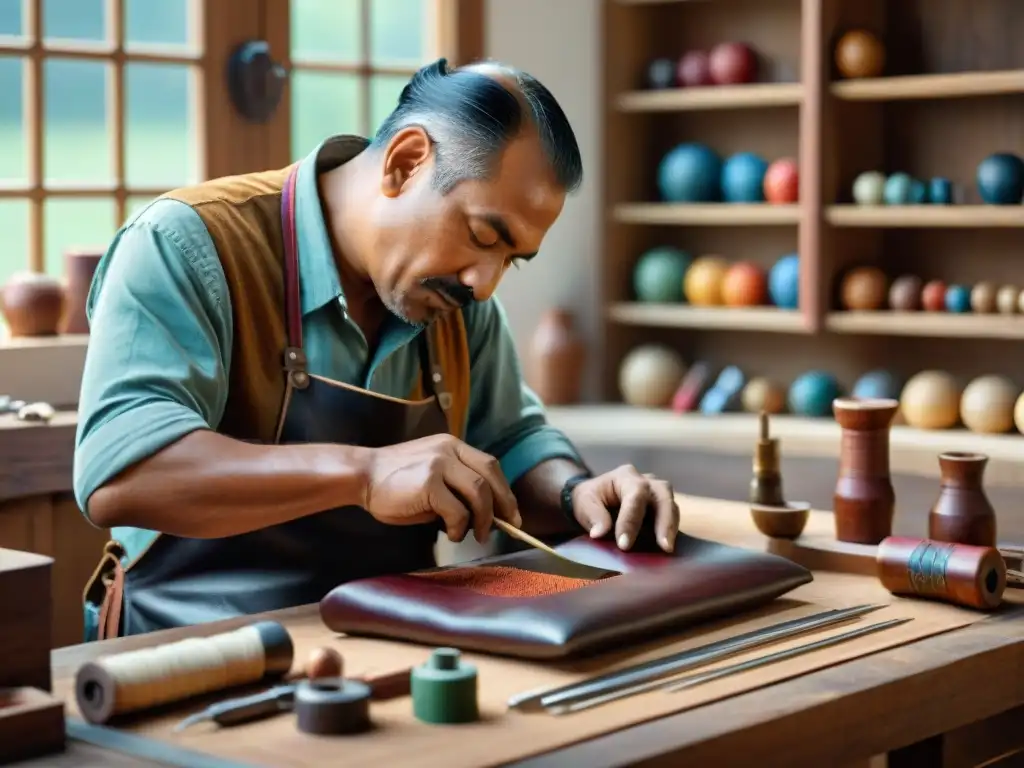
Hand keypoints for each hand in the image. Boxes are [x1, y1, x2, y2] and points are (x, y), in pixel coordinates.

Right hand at [362, 434, 520, 543]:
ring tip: (478, 535)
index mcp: (453, 446)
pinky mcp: (428, 483)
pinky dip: (460, 527)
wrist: (361, 476)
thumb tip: (486, 515)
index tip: (512, 514)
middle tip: (507, 527)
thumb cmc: (396, 483)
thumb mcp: (432, 476)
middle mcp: (449, 450)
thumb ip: (457, 486)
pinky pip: (458, 510)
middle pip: (490, 476)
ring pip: (479, 493)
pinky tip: (452, 534)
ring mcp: (439, 464)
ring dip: (483, 519)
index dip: (505, 491)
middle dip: (504, 505)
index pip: (490, 466)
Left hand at [570, 465, 678, 552]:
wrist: (595, 497)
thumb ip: (592, 515)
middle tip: (664, 546)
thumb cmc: (590, 498)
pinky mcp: (661, 508)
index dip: (631, 521)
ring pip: (671, 505)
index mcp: (626, 476)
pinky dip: (671, 531)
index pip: (634, 496)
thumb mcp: (584, 502)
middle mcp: (646, 481)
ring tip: (667, 549)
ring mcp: (657, 494)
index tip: (624, 545)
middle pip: (663, 495)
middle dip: (664, 521)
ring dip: (671, 528)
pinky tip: (667, 548)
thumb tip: (599, 533)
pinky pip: (672, 517)